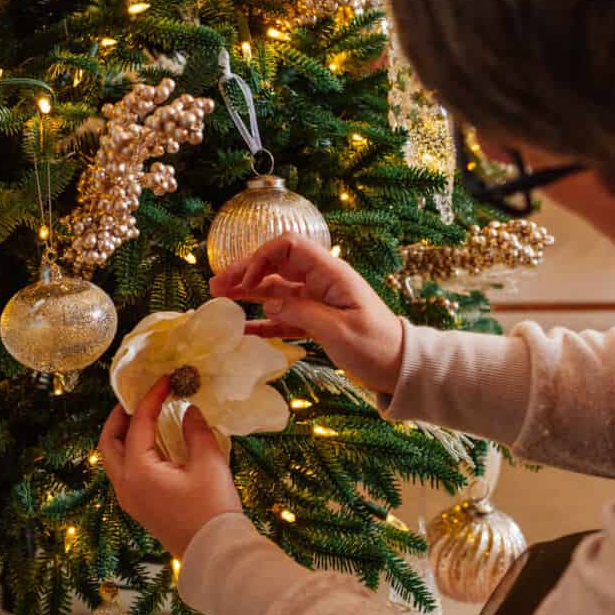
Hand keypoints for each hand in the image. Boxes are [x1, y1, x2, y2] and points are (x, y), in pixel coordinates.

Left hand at [98, 376, 242, 557]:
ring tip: (144, 418)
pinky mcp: (140, 508)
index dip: (151, 399)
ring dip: (122, 436)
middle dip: (120, 417)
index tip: (165, 380)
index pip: (137, 424)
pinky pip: (124, 473)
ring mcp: (130, 500)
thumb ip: (195, 431)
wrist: (215, 553)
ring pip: (113, 460)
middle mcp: (125, 485)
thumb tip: (189, 410)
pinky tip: (154, 445)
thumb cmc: (212, 509)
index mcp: (138, 471)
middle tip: (138, 399)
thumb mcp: (209, 464)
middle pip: (108, 443)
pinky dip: (131, 453)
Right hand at [209, 233, 405, 393]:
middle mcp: (320, 281)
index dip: (261, 258)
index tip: (244, 281)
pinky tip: (242, 329)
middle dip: (245, 273)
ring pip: (275, 290)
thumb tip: (270, 303)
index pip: (288, 247)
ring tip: (219, 300)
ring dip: (248, 293)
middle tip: (215, 286)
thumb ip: (302, 312)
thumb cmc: (375, 346)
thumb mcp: (338, 330)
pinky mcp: (316, 320)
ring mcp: (317, 300)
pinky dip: (263, 321)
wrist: (399, 367)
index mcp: (330, 274)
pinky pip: (283, 316)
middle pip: (276, 266)